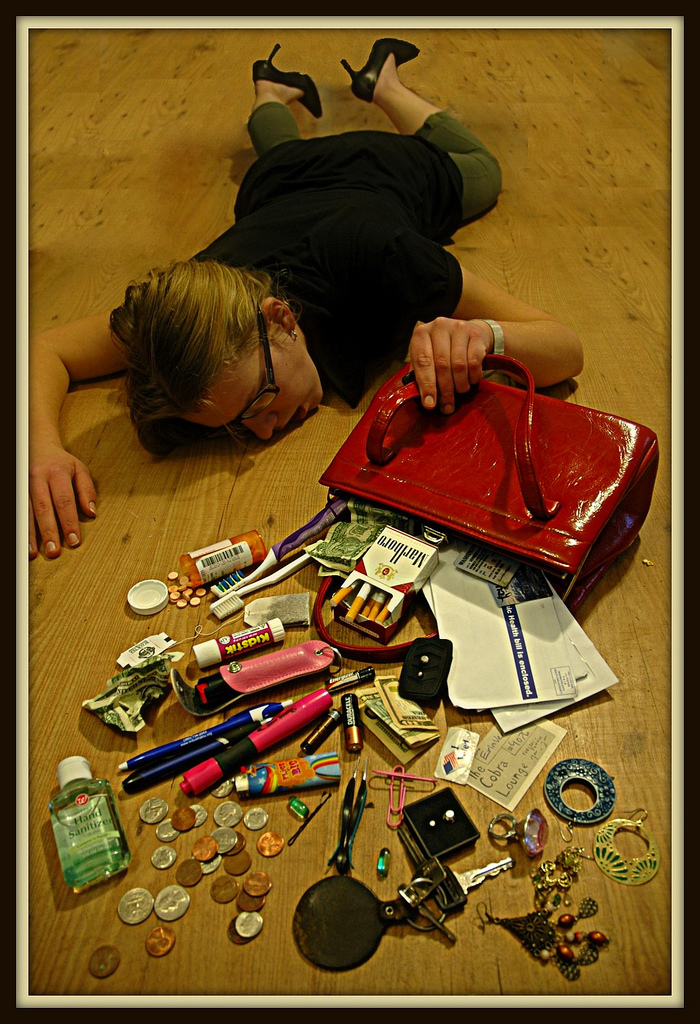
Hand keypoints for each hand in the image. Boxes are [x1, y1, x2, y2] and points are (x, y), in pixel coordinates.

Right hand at [29, 444, 96, 558]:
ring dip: (30, 534)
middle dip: (48, 531)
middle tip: (54, 552)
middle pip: (43, 508)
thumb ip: (87, 490)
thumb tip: (91, 513)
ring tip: (33, 553)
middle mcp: (38, 478)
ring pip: (27, 512)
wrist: (38, 446)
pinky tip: (24, 543)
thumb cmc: (62, 462)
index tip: (74, 541)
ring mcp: (24, 484)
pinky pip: (19, 512)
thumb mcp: (80, 470)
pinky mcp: (17, 491)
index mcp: (57, 473)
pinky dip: (21, 528)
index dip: (69, 522)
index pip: (64, 501)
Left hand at [408, 317, 491, 413]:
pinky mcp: (476, 334)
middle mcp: (438, 326)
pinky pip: (474, 362)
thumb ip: (421, 375)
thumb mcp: (428, 358)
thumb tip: (422, 400)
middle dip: (445, 391)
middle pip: (441, 365)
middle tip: (447, 407)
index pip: (422, 362)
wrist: (469, 333)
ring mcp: (458, 328)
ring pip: (459, 365)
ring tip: (460, 392)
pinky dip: (473, 377)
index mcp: (421, 334)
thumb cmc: (443, 351)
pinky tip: (471, 381)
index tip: (430, 404)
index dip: (426, 385)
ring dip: (460, 385)